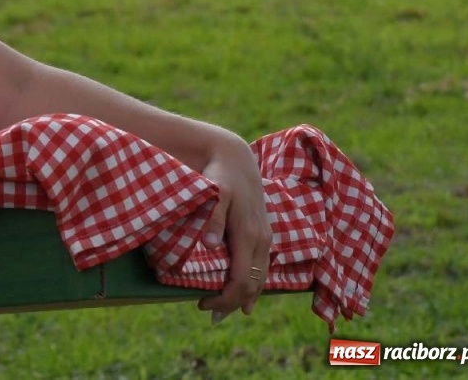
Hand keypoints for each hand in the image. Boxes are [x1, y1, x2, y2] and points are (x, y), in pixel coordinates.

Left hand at [195, 133, 270, 321]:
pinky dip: (253, 285)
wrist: (235, 157)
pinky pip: (262, 268)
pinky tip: (245, 296)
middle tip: (206, 311)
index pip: (242, 281)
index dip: (225, 298)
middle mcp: (262, 241)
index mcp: (249, 236)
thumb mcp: (214, 191)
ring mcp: (266, 238)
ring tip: (222, 310)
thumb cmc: (220, 174)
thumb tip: (210, 246)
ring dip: (243, 297)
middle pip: (253, 286)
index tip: (202, 304)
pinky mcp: (264, 234)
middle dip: (231, 303)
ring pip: (260, 279)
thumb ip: (212, 218)